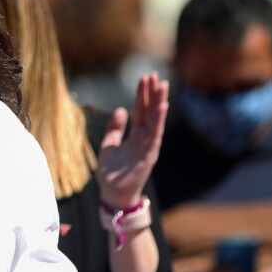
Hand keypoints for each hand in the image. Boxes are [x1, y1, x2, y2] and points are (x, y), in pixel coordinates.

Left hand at [96, 74, 168, 209]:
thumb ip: (115, 128)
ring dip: (159, 103)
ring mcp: (148, 147)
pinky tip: (162, 107)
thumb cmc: (112, 173)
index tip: (145, 78)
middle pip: (151, 112)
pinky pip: (155, 135)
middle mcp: (145, 139)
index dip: (143, 95)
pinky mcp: (149, 156)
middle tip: (155, 75)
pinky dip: (159, 121)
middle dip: (153, 94)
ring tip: (162, 86)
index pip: (141, 110)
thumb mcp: (109, 145)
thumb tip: (120, 109)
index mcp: (136, 136)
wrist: (113, 195)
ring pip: (156, 121)